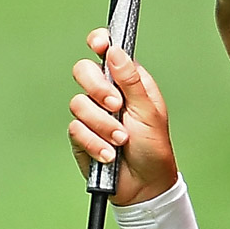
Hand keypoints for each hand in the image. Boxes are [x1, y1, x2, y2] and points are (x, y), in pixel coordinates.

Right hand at [69, 28, 177, 205]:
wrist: (144, 186)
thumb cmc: (153, 148)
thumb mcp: (149, 111)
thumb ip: (132, 81)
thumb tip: (116, 51)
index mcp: (126, 82)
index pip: (106, 52)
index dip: (99, 42)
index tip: (99, 44)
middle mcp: (106, 94)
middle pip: (83, 71)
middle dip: (98, 88)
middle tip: (116, 105)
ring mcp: (91, 114)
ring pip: (78, 103)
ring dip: (102, 125)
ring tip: (121, 140)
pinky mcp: (80, 136)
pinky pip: (76, 130)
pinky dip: (95, 143)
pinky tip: (110, 154)